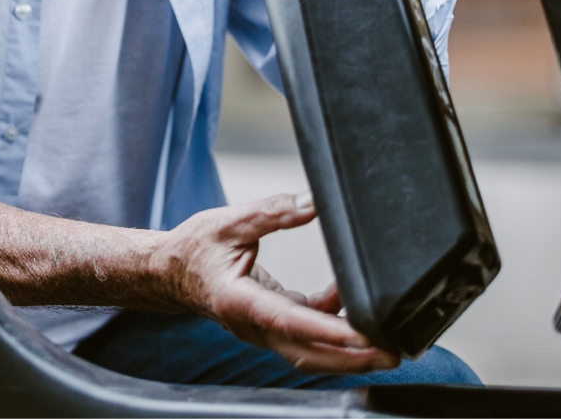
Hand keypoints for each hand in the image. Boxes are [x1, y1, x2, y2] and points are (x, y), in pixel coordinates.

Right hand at [151, 193, 399, 373]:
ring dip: (349, 352)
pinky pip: (307, 335)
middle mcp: (252, 325)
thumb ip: (272, 213)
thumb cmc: (193, 249)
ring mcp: (262, 331)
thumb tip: (314, 202)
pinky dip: (333, 325)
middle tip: (393, 352)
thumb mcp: (228, 222)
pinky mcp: (271, 326)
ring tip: (386, 340)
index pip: (290, 321)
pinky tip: (346, 300)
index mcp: (238, 300)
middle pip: (308, 354)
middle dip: (353, 358)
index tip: (363, 334)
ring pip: (311, 353)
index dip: (329, 330)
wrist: (167, 271)